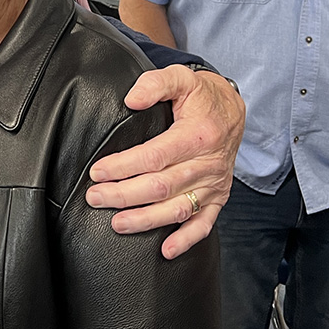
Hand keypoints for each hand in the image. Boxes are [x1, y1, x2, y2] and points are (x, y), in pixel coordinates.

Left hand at [85, 65, 243, 258]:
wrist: (233, 110)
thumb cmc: (201, 96)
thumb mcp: (181, 78)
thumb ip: (154, 83)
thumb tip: (131, 100)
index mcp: (197, 135)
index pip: (154, 156)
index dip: (124, 166)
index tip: (97, 171)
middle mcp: (208, 164)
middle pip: (161, 186)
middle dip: (124, 195)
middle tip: (95, 198)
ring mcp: (214, 184)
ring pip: (178, 208)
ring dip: (146, 220)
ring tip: (117, 224)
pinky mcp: (218, 197)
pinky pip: (204, 224)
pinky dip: (185, 239)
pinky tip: (165, 250)